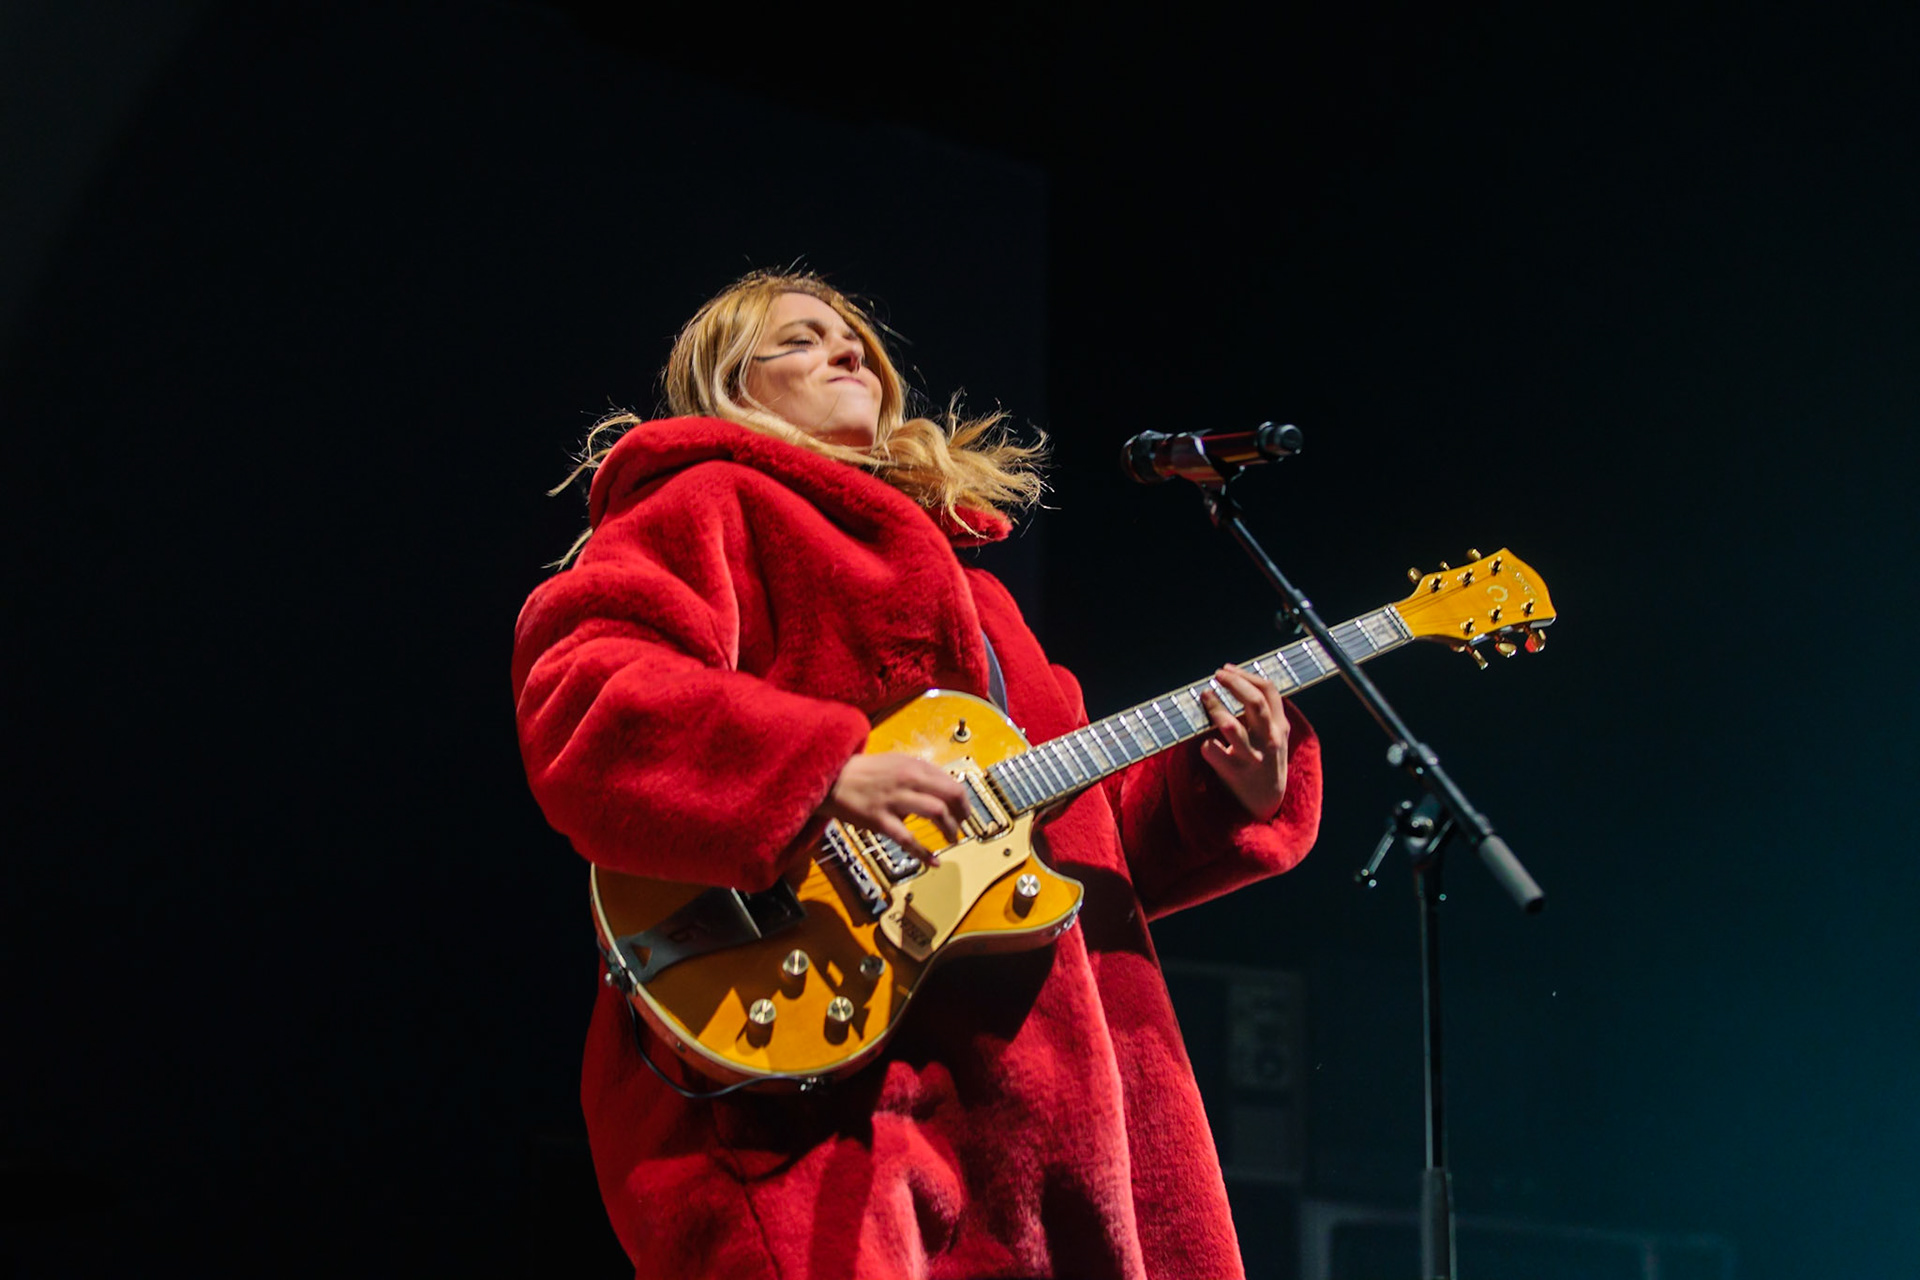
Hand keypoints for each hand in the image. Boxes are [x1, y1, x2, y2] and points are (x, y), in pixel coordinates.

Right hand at [822, 753, 969, 861]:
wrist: (833, 779)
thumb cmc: (864, 772)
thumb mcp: (895, 762)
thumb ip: (919, 773)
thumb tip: (942, 788)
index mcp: (914, 766)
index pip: (951, 782)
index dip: (963, 800)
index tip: (965, 811)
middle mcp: (908, 780)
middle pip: (950, 795)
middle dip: (963, 813)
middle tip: (963, 825)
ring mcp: (895, 800)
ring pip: (936, 812)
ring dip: (950, 828)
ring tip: (952, 838)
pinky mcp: (881, 820)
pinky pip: (908, 839)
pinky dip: (923, 853)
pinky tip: (933, 862)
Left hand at [1198, 664, 1290, 819]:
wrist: (1267, 802)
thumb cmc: (1265, 759)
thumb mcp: (1273, 734)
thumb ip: (1262, 711)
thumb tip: (1235, 679)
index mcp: (1279, 727)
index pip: (1269, 691)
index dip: (1246, 676)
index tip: (1227, 669)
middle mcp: (1269, 740)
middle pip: (1254, 703)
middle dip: (1234, 684)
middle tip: (1216, 675)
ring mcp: (1252, 758)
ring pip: (1232, 728)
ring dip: (1216, 708)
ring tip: (1205, 695)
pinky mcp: (1234, 774)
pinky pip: (1214, 751)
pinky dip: (1206, 743)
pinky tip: (1204, 741)